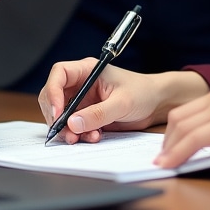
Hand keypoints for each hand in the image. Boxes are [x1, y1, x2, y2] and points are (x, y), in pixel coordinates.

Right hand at [38, 61, 207, 143]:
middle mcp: (81, 84)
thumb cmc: (142, 92)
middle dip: (57, 116)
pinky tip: (93, 137)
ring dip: (68, 129)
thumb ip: (98, 113)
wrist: (156, 104)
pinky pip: (74, 125)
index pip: (59, 73)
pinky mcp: (88, 115)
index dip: (53, 91)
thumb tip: (72, 123)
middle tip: (67, 133)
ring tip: (83, 138)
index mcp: (87, 70)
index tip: (58, 112)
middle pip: (54, 96)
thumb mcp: (122, 103)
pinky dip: (78, 134)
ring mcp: (83, 100)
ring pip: (62, 114)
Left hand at [156, 79, 209, 167]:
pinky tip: (172, 165)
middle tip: (164, 157)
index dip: (177, 129)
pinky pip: (194, 139)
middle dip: (168, 139)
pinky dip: (178, 152)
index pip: (192, 108)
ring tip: (164, 164)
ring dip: (170, 147)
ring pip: (183, 126)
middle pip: (181, 116)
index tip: (170, 144)